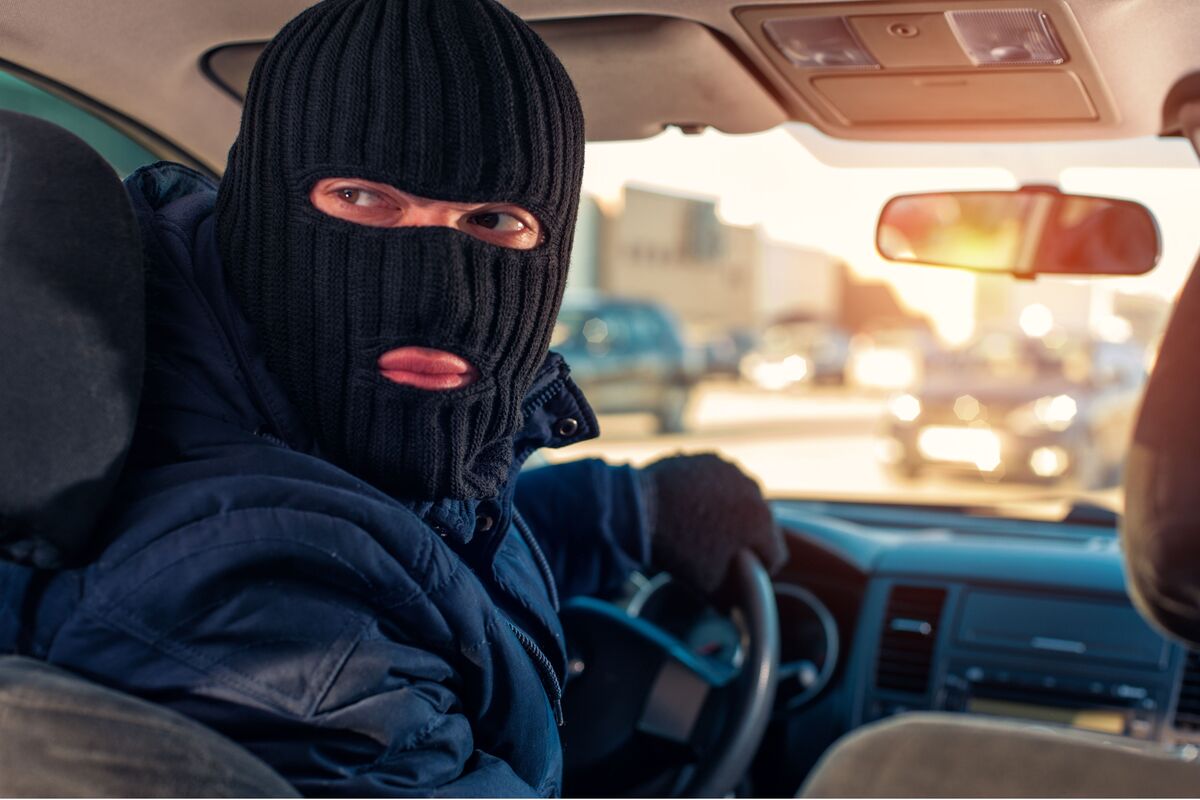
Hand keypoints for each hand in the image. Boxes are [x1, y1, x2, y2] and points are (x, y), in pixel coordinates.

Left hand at [640, 453, 786, 593]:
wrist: (639, 509)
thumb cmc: (677, 551)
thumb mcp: (711, 588)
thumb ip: (737, 597)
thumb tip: (742, 607)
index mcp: (762, 524)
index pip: (775, 555)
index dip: (758, 569)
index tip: (740, 574)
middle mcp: (755, 492)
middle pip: (760, 525)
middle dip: (744, 538)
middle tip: (717, 551)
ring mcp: (732, 472)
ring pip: (741, 501)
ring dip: (730, 513)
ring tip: (701, 527)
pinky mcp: (711, 459)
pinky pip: (720, 482)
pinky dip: (711, 493)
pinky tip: (691, 505)